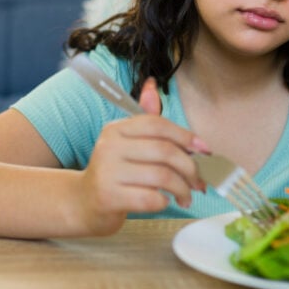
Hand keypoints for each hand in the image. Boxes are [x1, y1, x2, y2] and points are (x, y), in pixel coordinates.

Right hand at [77, 77, 207, 233]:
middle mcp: (110, 147)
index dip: (185, 136)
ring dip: (182, 189)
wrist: (84, 203)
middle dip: (190, 168)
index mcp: (116, 129)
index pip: (157, 124)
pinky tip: (164, 202)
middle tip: (198, 182)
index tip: (204, 150)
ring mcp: (108, 172)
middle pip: (164, 151)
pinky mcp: (109, 197)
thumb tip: (152, 85)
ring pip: (162, 176)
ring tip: (186, 196)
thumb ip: (145, 120)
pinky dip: (164, 202)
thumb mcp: (126, 143)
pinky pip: (151, 198)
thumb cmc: (114, 173)